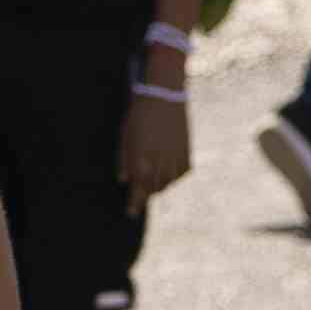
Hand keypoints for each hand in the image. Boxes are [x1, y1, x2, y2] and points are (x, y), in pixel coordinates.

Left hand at [118, 85, 192, 202]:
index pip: (138, 190)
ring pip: (168, 182)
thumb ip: (124, 160)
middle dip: (146, 194)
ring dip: (160, 186)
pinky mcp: (186, 153)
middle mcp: (159, 164)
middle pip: (153, 189)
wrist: (164, 96)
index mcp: (141, 161)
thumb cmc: (139, 116)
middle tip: (140, 196)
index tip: (131, 213)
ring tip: (153, 183)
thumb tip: (124, 180)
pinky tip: (169, 172)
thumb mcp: (125, 136)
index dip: (134, 203)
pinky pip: (181, 172)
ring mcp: (174, 159)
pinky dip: (174, 175)